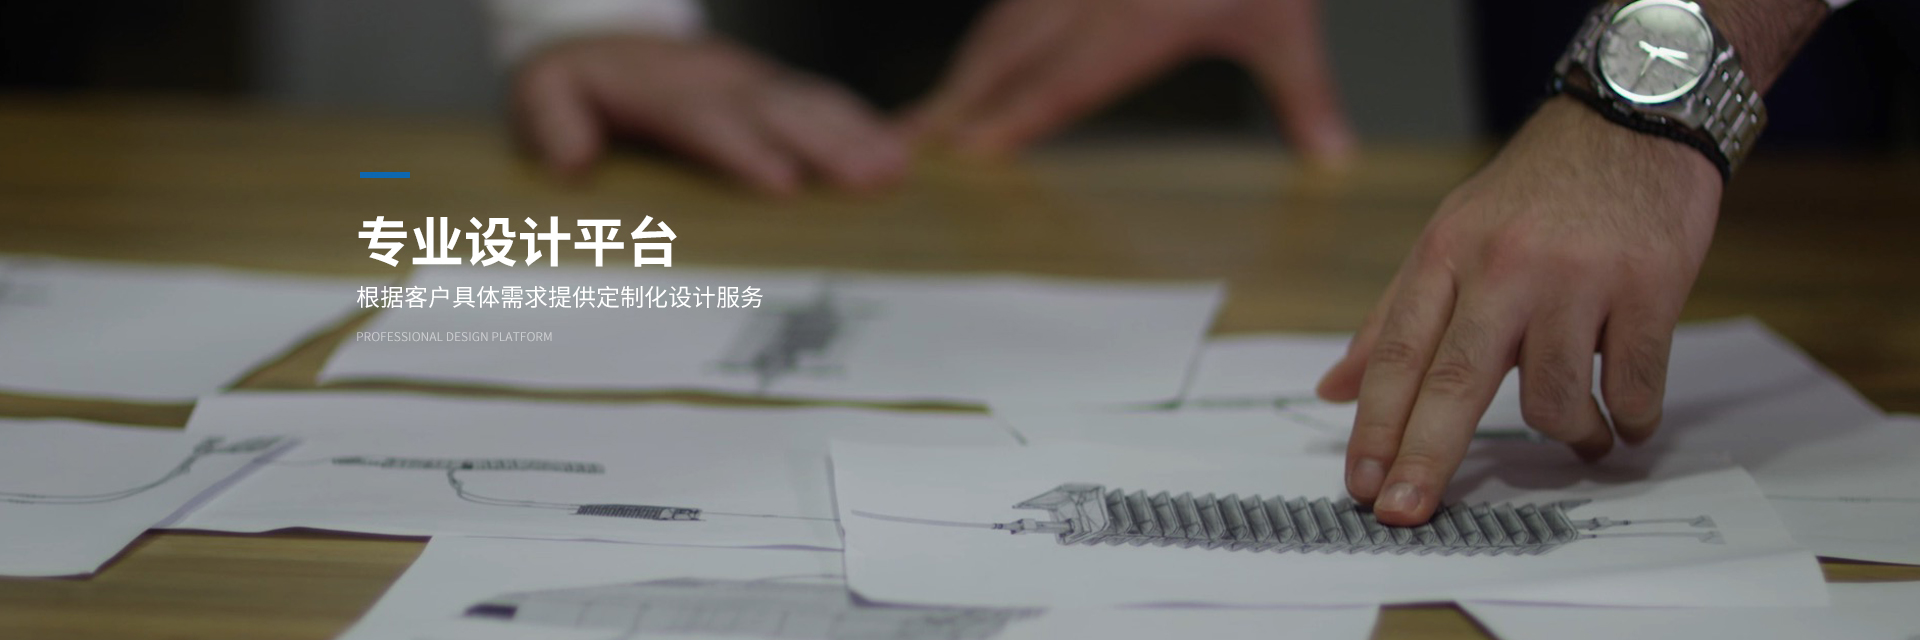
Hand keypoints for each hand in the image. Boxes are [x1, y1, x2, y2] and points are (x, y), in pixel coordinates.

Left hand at [511, 34, 908, 194]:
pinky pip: (821, 102)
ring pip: (809, 103)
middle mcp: (717, 79)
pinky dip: (862, 124)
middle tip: (874, 178)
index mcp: (661, 87)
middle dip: (828, 144)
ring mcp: (751, 81)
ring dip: (856, 136)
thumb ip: (551, 122)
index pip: (707, 118)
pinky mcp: (771, 89)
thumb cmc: (576, 81)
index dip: (746, 150)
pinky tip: (897, 150)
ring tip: (896, 169)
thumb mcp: (540, 92)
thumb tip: (572, 161)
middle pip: (777, 110)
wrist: (601, 36)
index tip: (783, 184)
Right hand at [908, 0, 1353, 163]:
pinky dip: (991, 26)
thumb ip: (1302, 89)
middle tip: (918, 137)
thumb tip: (1331, 152)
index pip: (1068, 80)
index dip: (1015, 116)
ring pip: (1008, 16)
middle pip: (1015, 50)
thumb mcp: (1286, 18)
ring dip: (968, 64)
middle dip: (963, 96)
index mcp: (1148, 15)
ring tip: (935, 103)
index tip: (971, 145)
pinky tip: (980, 49)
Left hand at [1315, 96, 1723, 524]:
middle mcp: (1505, 268)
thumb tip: (1334, 390)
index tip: (1359, 483)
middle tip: (1404, 512)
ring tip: (1582, 439)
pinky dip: (1629, 418)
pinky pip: (1633, 384)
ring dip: (1568, 438)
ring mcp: (1579, 279)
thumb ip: (1392, 319)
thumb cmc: (1532, 194)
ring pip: (1553, 397)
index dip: (1375, 425)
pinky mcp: (1649, 287)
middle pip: (1456, 381)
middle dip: (1425, 456)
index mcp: (1446, 254)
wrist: (1632, 122)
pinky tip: (1626, 419)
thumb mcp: (1447, 236)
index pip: (1398, 353)